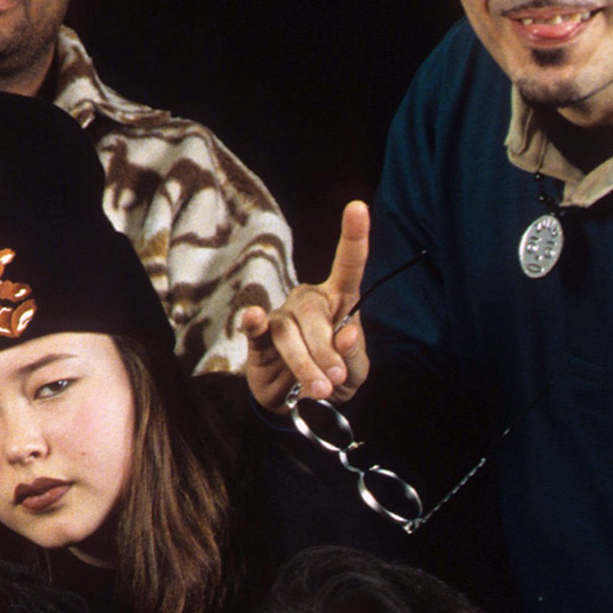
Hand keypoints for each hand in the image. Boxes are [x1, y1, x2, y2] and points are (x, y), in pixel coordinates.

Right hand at [237, 200, 371, 407]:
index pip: (348, 265)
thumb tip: (346, 333)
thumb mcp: (355, 373)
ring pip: (288, 333)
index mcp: (339, 301)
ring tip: (318, 388)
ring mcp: (281, 318)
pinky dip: (253, 321)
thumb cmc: (333, 378)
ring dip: (304, 363)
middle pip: (313, 314)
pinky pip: (255, 328)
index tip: (358, 207)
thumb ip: (353, 354)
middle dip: (324, 350)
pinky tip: (254, 316)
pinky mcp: (258, 339)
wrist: (299, 405)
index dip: (354, 237)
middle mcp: (308, 302)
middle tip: (332, 380)